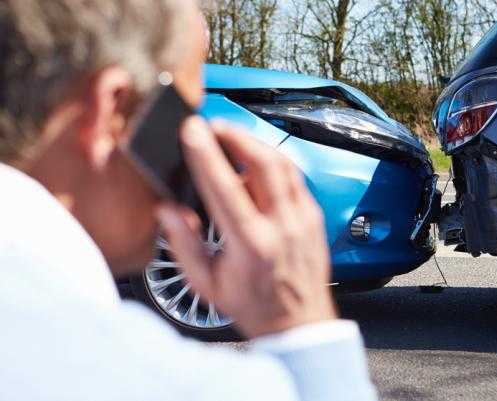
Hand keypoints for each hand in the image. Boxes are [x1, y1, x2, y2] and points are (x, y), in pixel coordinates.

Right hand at [156, 117, 336, 337]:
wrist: (299, 323)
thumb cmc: (253, 305)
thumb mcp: (207, 285)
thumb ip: (183, 244)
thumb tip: (166, 210)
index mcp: (251, 245)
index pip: (226, 187)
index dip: (206, 154)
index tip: (192, 130)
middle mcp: (282, 226)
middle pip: (263, 163)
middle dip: (236, 135)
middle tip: (213, 125)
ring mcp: (303, 219)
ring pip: (283, 164)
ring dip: (255, 143)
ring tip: (231, 137)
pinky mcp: (314, 216)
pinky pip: (295, 177)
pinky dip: (273, 161)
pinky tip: (256, 161)